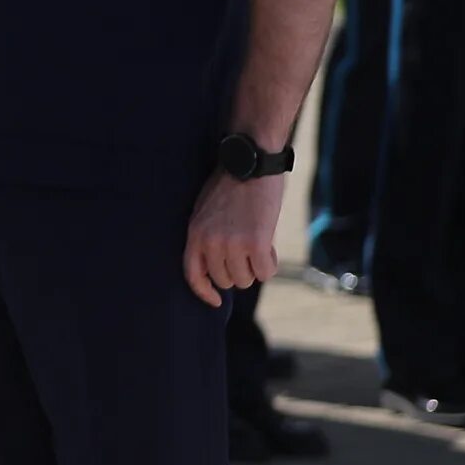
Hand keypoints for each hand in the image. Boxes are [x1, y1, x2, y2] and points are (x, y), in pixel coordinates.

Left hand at [183, 168, 284, 307]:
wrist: (250, 163)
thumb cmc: (231, 185)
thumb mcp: (206, 212)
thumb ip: (208, 238)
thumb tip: (218, 270)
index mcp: (194, 234)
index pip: (193, 275)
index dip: (205, 292)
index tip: (216, 301)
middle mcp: (210, 243)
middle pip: (226, 280)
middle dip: (238, 270)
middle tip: (247, 250)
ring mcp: (232, 244)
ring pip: (246, 279)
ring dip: (255, 267)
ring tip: (258, 242)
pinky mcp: (256, 243)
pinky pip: (265, 272)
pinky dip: (271, 264)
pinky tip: (270, 247)